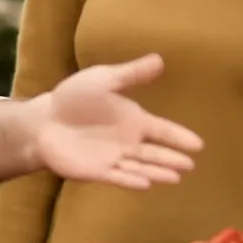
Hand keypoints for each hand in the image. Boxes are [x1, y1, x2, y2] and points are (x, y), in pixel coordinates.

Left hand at [37, 53, 202, 188]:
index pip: (162, 130)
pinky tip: (146, 183)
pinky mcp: (98, 171)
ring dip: (158, 172)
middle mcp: (128, 142)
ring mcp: (114, 158)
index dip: (179, 136)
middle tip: (191, 165)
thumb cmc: (73, 98)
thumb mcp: (102, 80)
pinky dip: (131, 180)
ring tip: (176, 177)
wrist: (43, 121)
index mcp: (133, 120)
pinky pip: (118, 177)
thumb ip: (130, 74)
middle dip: (173, 158)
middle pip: (155, 152)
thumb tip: (160, 60)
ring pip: (141, 167)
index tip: (198, 144)